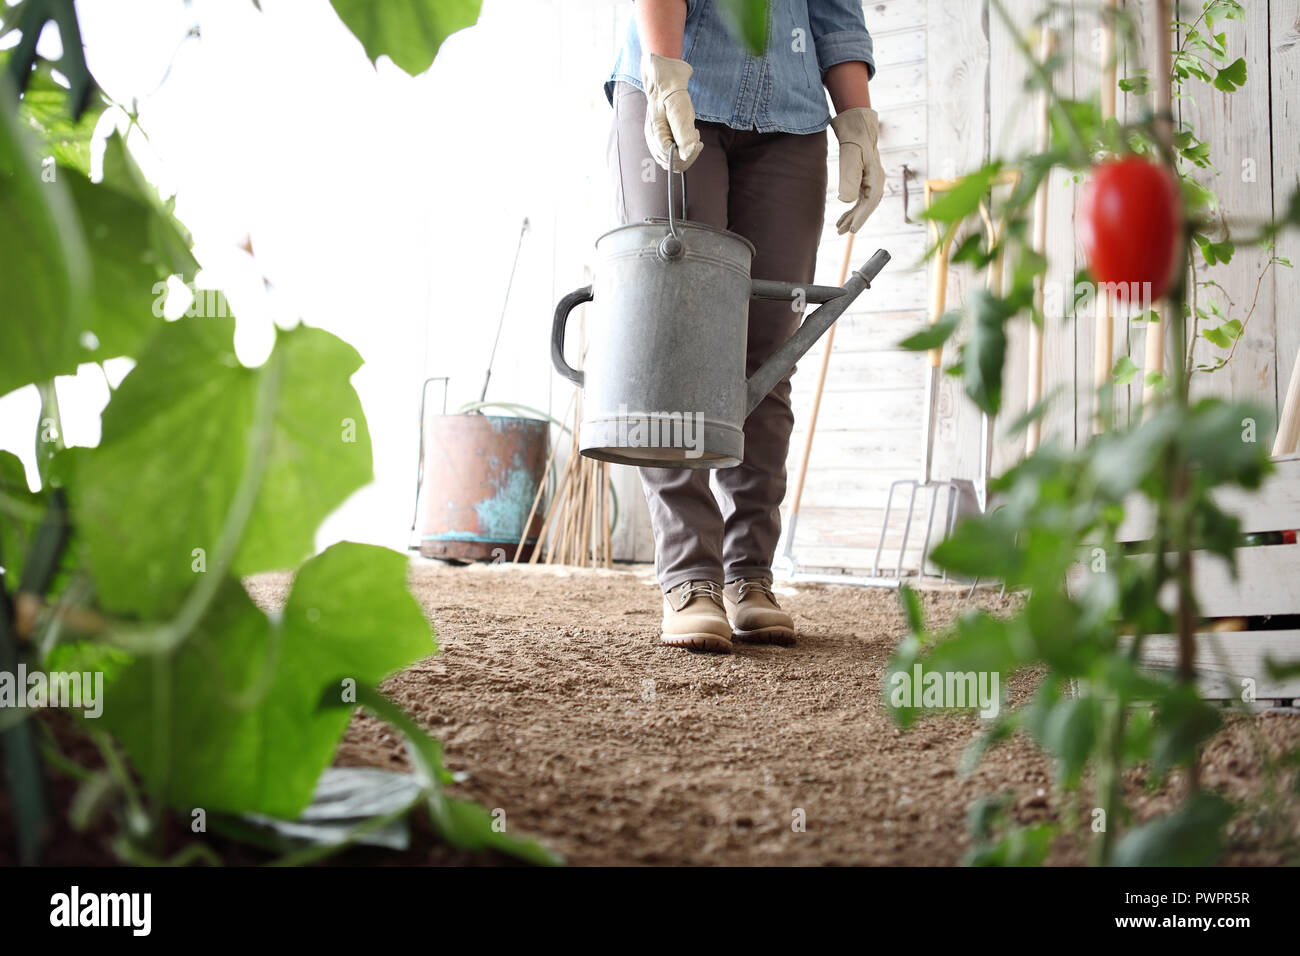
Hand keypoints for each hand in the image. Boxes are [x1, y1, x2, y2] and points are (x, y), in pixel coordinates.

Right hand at [640, 52, 702, 171]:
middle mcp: (652, 139)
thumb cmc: (671, 88)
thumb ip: (683, 132)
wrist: (662, 74)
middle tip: (695, 135)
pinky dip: (682, 150)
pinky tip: (688, 137)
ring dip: (686, 152)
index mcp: (656, 133)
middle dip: (688, 153)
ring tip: (691, 134)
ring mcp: (654, 138)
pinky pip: (670, 154)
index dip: (688, 154)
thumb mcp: (680, 107)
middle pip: (671, 162)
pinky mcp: (659, 136)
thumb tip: (688, 153)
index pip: (672, 158)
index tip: (698, 139)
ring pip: (671, 161)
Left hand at [829, 107, 885, 233]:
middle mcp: (877, 180)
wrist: (856, 124)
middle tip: (842, 232)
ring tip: (839, 229)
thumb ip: (849, 178)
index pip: (870, 202)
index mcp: (877, 176)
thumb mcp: (850, 158)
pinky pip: (861, 198)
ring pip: (864, 203)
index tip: (852, 230)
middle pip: (867, 205)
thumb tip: (846, 202)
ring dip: (852, 216)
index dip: (861, 217)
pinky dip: (852, 208)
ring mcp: (872, 180)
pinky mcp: (865, 179)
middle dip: (855, 220)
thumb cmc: (854, 138)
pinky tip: (843, 216)